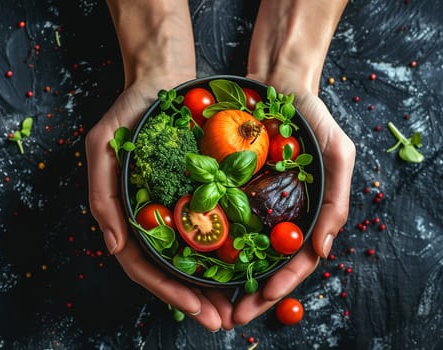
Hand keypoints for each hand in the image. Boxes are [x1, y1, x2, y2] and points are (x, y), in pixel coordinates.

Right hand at [86, 76, 232, 331]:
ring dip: (212, 286)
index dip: (169, 292)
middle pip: (171, 270)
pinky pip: (211, 230)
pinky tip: (242, 269)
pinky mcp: (197, 194)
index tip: (197, 311)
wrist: (162, 79)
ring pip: (193, 257)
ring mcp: (174, 208)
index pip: (143, 265)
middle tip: (223, 321)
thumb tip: (115, 246)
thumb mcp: (102, 147)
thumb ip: (102, 196)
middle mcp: (151, 217)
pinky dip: (223, 253)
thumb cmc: (129, 112)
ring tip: (237, 308)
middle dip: (195, 299)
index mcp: (126, 214)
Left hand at [228, 77, 355, 323]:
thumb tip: (323, 250)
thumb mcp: (337, 152)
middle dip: (249, 293)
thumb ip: (337, 199)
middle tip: (227, 315)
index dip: (280, 283)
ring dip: (227, 278)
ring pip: (241, 250)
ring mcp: (254, 203)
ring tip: (208, 299)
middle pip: (265, 264)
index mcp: (306, 213)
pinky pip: (219, 218)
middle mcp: (278, 213)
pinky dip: (210, 242)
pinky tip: (194, 259)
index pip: (296, 260)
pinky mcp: (230, 187)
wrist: (276, 82)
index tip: (260, 299)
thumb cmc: (312, 116)